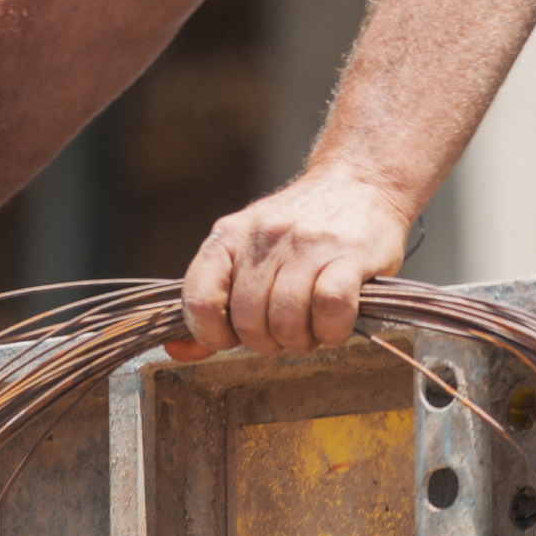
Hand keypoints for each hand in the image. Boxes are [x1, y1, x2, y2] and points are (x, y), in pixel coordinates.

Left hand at [173, 166, 412, 359]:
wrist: (356, 184)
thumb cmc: (296, 229)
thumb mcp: (247, 252)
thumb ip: (214, 302)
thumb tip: (178, 351)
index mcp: (228, 236)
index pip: (198, 299)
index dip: (212, 334)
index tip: (233, 338)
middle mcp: (261, 237)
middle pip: (247, 320)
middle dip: (266, 343)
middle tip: (283, 332)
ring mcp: (305, 244)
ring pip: (287, 319)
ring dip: (300, 341)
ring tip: (310, 328)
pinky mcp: (348, 254)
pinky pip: (331, 309)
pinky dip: (332, 332)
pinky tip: (334, 325)